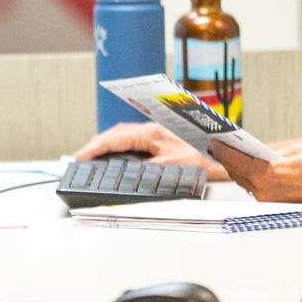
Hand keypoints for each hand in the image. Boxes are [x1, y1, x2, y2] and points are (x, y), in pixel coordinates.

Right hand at [71, 123, 227, 180]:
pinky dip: (118, 144)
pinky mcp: (160, 136)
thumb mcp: (173, 168)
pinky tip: (116, 152)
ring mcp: (155, 131)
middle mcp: (152, 128)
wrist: (223, 151)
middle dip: (95, 145)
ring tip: (92, 154)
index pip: (114, 140)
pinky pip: (132, 137)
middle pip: (115, 133)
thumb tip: (127, 173)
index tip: (78, 157)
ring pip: (123, 134)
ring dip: (106, 143)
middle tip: (80, 158)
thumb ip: (148, 169)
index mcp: (151, 133)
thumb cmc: (203, 159)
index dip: (93, 149)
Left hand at [212, 143, 301, 206]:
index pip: (237, 162)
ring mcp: (272, 202)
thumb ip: (277, 154)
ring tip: (233, 156)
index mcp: (269, 176)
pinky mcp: (279, 206)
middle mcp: (266, 192)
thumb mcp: (299, 151)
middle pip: (238, 174)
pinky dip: (253, 179)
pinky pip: (259, 190)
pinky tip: (252, 170)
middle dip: (229, 160)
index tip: (214, 142)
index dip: (223, 151)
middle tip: (219, 147)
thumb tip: (264, 155)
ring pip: (248, 184)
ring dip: (240, 170)